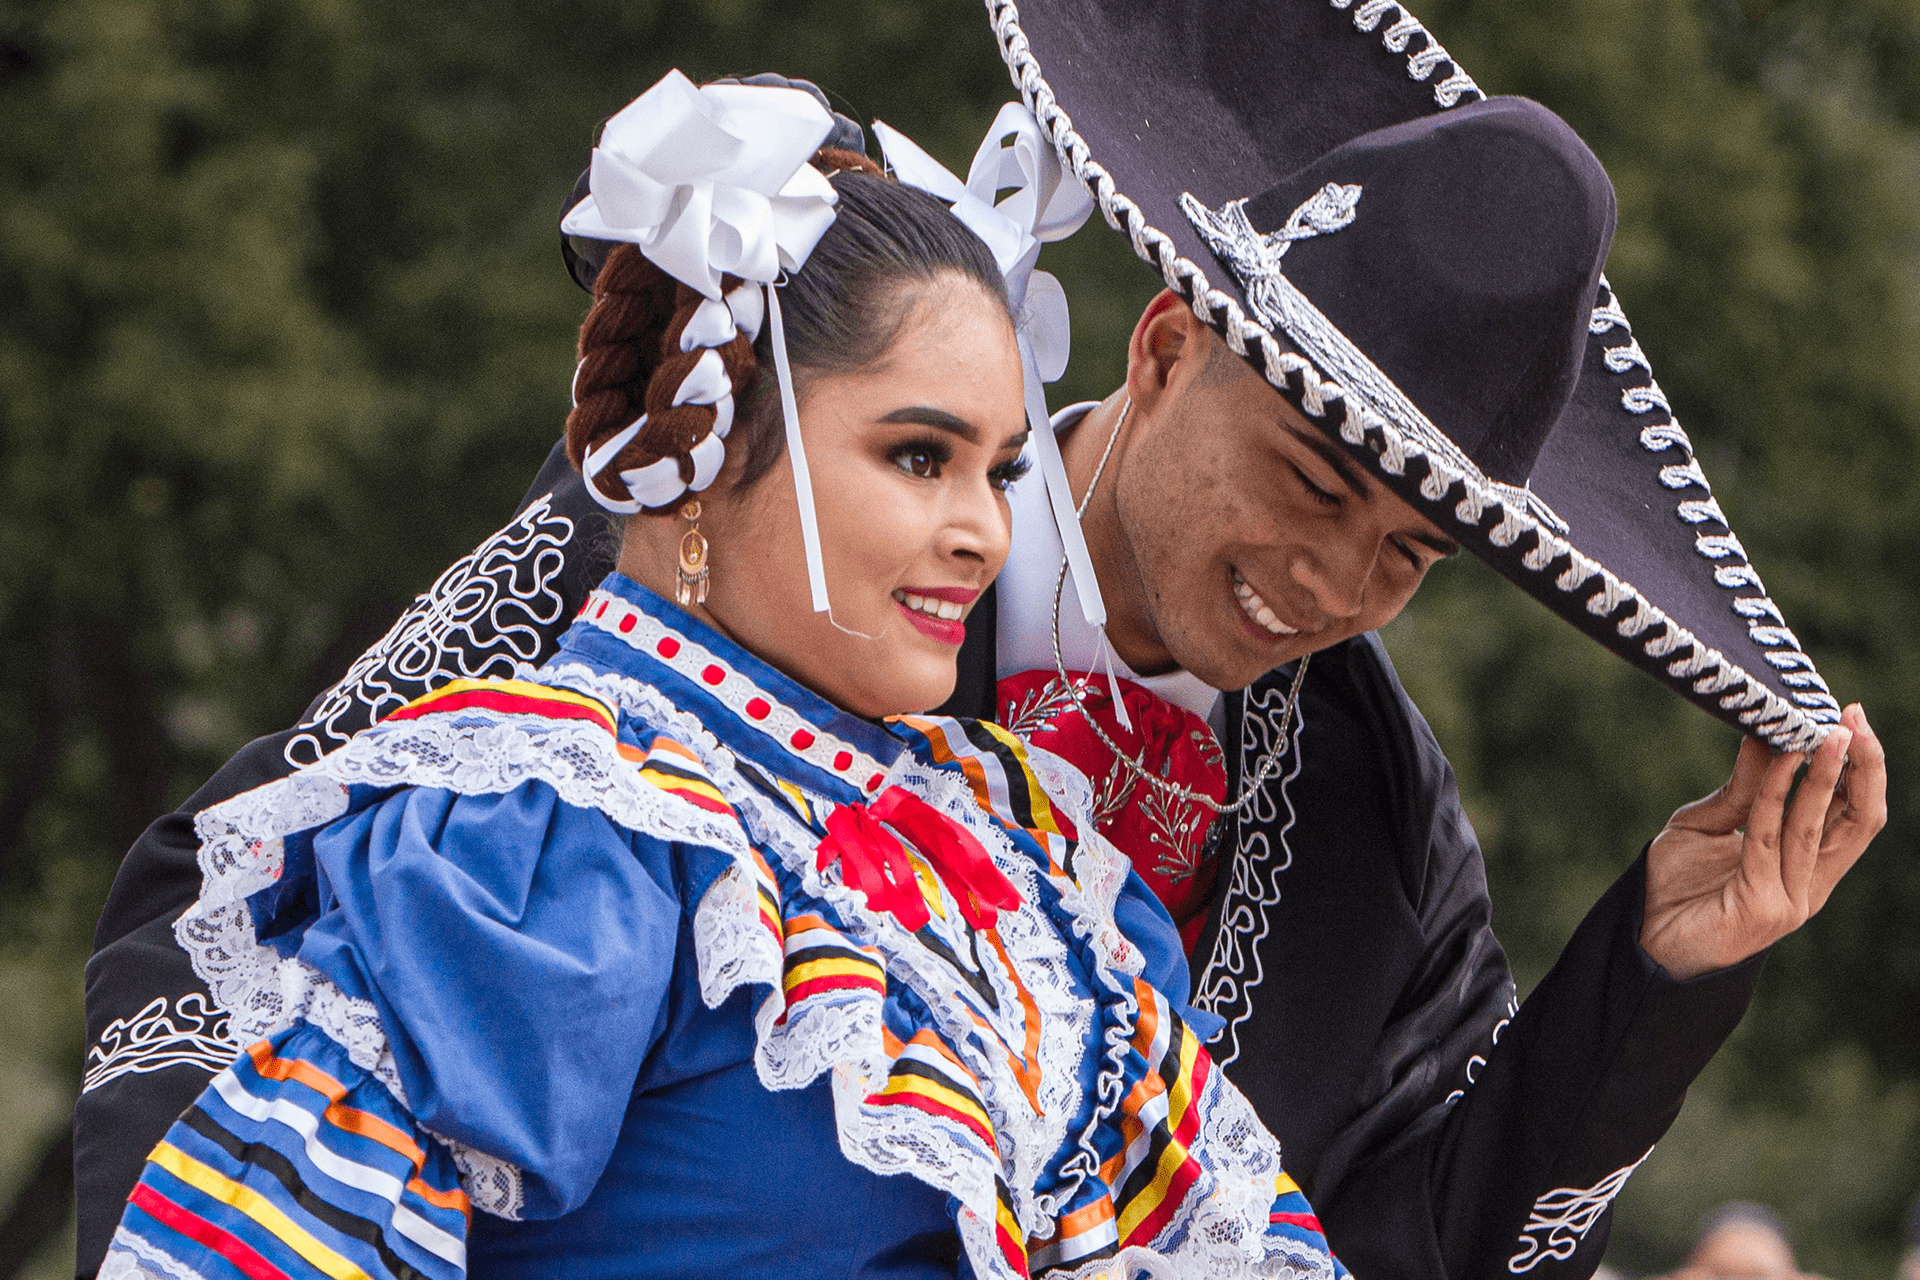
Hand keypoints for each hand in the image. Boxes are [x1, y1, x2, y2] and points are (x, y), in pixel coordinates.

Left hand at [1641, 702, 1885, 978]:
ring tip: (1825, 732)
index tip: (1850, 717)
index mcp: (1808, 866)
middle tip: (1851, 718)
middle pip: (1859, 821)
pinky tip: (1779, 760)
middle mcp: (1810, 885)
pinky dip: (1775, 794)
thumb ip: (1744, 789)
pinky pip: (1768, 839)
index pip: (1855, 813)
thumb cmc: (1675, 883)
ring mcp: (1791, 901)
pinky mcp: (1763, 908)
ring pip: (1818, 827)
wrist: (1640, 936)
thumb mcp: (1710, 823)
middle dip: (1862, 767)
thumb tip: (1766, 734)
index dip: (1862, 767)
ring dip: (1824, 775)